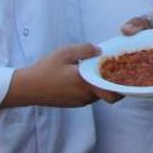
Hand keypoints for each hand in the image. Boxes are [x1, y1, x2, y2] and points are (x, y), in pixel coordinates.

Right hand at [3, 43, 120, 108]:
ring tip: (101, 68)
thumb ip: (85, 49)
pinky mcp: (73, 103)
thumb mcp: (65, 53)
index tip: (127, 73)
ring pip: (98, 93)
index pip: (113, 92)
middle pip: (108, 92)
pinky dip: (92, 87)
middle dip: (113, 81)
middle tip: (116, 67)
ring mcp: (79, 102)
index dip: (122, 84)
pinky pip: (89, 95)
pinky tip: (87, 76)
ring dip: (101, 83)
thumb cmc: (44, 69)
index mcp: (86, 84)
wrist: (26, 88)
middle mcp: (85, 96)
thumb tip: (100, 50)